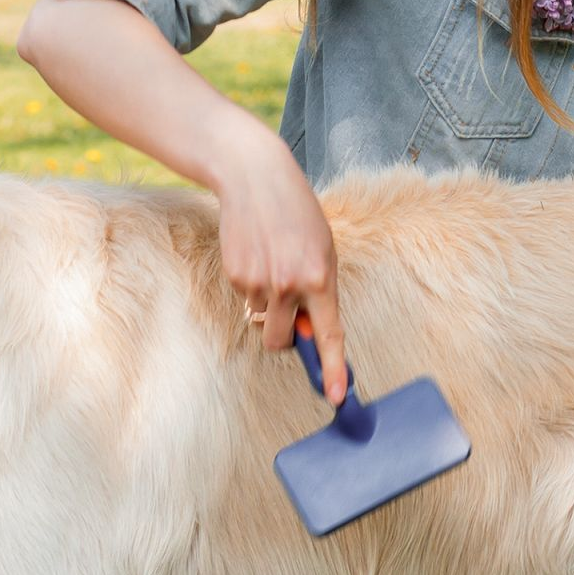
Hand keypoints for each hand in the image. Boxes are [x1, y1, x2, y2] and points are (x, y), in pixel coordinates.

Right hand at [211, 135, 347, 403]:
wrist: (255, 177)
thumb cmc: (296, 213)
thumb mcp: (322, 248)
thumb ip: (319, 290)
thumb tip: (306, 330)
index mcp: (320, 278)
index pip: (329, 335)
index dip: (333, 369)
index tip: (338, 397)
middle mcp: (290, 285)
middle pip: (281, 341)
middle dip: (282, 338)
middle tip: (286, 314)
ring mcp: (260, 282)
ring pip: (262, 319)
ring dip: (266, 303)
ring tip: (271, 261)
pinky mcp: (236, 275)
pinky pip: (246, 298)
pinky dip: (251, 284)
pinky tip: (255, 253)